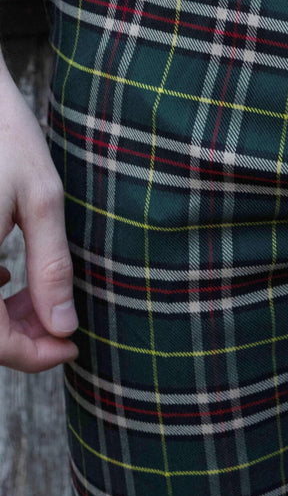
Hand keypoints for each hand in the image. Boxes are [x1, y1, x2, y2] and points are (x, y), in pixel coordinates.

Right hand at [0, 64, 76, 371]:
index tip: (72, 348)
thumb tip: (64, 327)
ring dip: (1, 317)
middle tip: (64, 329)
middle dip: (20, 338)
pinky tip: (5, 277)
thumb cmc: (7, 139)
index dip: (32, 356)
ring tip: (42, 301)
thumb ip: (51, 267)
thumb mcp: (42, 200)